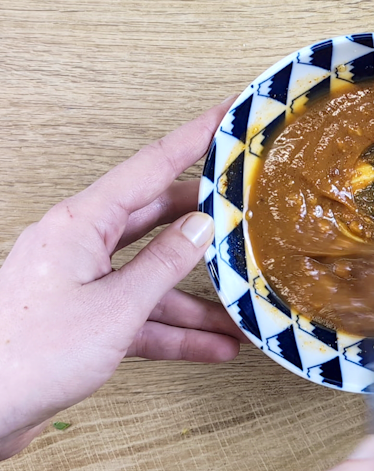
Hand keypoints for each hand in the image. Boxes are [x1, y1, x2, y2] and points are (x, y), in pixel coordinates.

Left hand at [0, 105, 239, 460]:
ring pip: (148, 275)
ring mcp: (78, 282)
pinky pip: (135, 314)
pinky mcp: (78, 321)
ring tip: (242, 306)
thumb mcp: (114, 310)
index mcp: (81, 222)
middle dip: (204, 222)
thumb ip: (163, 266)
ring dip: (195, 295)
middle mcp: (79, 243)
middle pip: (153, 218)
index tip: (229, 114)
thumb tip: (202, 227)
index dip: (195, 137)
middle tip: (247, 207)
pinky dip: (172, 330)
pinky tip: (211, 345)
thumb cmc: (30, 356)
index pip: (150, 165)